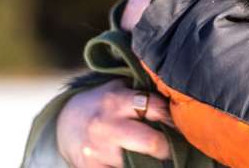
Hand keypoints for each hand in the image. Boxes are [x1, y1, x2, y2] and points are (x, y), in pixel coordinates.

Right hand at [56, 79, 172, 167]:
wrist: (65, 123)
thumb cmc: (103, 104)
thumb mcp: (118, 88)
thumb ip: (143, 89)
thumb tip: (177, 94)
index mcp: (116, 100)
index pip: (156, 107)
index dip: (173, 116)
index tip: (183, 122)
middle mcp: (107, 126)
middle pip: (151, 142)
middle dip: (168, 146)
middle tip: (177, 145)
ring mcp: (98, 151)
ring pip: (138, 164)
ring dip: (153, 162)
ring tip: (162, 156)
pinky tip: (142, 164)